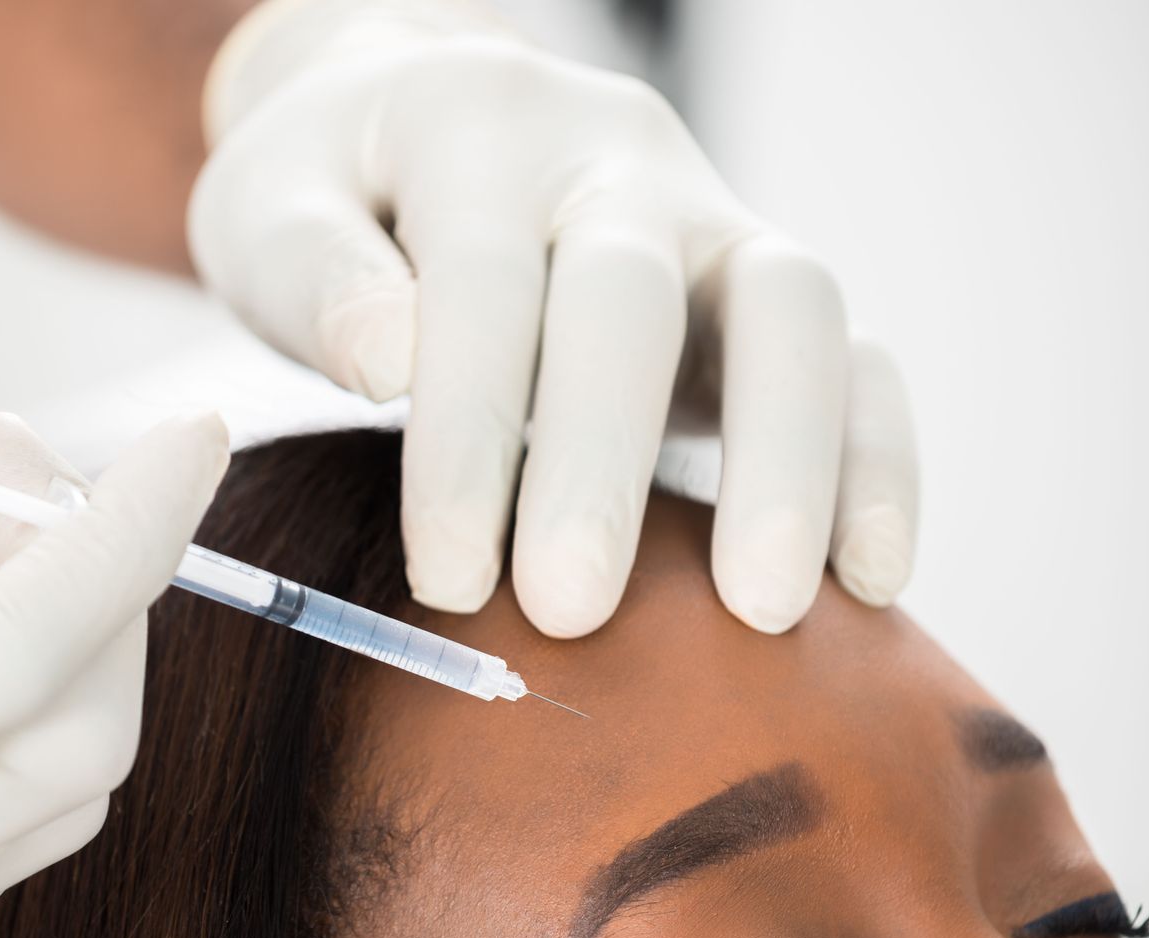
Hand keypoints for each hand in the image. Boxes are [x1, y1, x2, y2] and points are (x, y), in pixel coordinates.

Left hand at [189, 0, 917, 636]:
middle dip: (603, 462)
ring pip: (790, 307)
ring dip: (785, 462)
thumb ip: (316, 277)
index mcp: (477, 129)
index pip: (481, 285)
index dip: (467, 434)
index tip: (447, 578)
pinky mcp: (768, 287)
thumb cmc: (337, 191)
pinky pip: (859, 355)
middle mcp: (612, 158)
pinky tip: (871, 582)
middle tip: (569, 613)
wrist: (427, 114)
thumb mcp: (271, 206)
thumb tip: (392, 360)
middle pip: (632, 298)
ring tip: (762, 613)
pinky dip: (877, 461)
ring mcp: (711, 215)